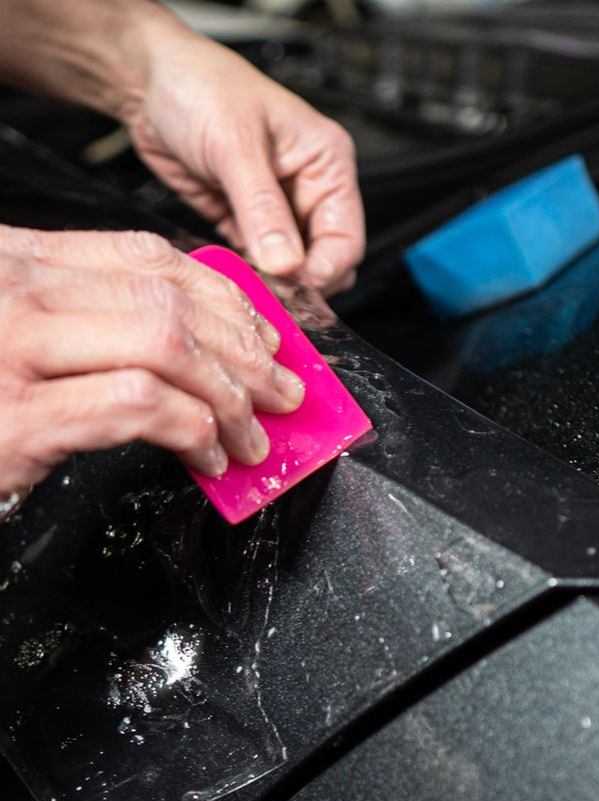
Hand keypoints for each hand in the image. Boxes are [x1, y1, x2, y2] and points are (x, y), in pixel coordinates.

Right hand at [0, 225, 306, 497]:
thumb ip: (81, 323)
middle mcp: (15, 292)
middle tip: (280, 393)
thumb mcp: (14, 336)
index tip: (262, 335)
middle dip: (245, 351)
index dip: (222, 297)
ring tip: (251, 437)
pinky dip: (192, 430)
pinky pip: (140, 405)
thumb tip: (188, 345)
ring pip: (165, 346)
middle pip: (167, 301)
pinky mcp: (24, 417)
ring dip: (230, 397)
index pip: (144, 257)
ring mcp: (15, 350)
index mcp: (16, 262)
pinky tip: (205, 454)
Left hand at [126, 16, 364, 294]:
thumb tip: (286, 263)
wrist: (147, 80)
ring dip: (270, 283)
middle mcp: (308, 189)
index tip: (289, 285)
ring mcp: (278, 209)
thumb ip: (262, 208)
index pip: (345, 240)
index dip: (322, 271)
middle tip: (265, 290)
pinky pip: (258, 264)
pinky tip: (230, 272)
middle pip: (323, 262)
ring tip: (244, 283)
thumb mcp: (234, 145)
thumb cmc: (198, 86)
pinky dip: (247, 276)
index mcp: (326, 163)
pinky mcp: (247, 223)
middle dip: (297, 282)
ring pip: (291, 269)